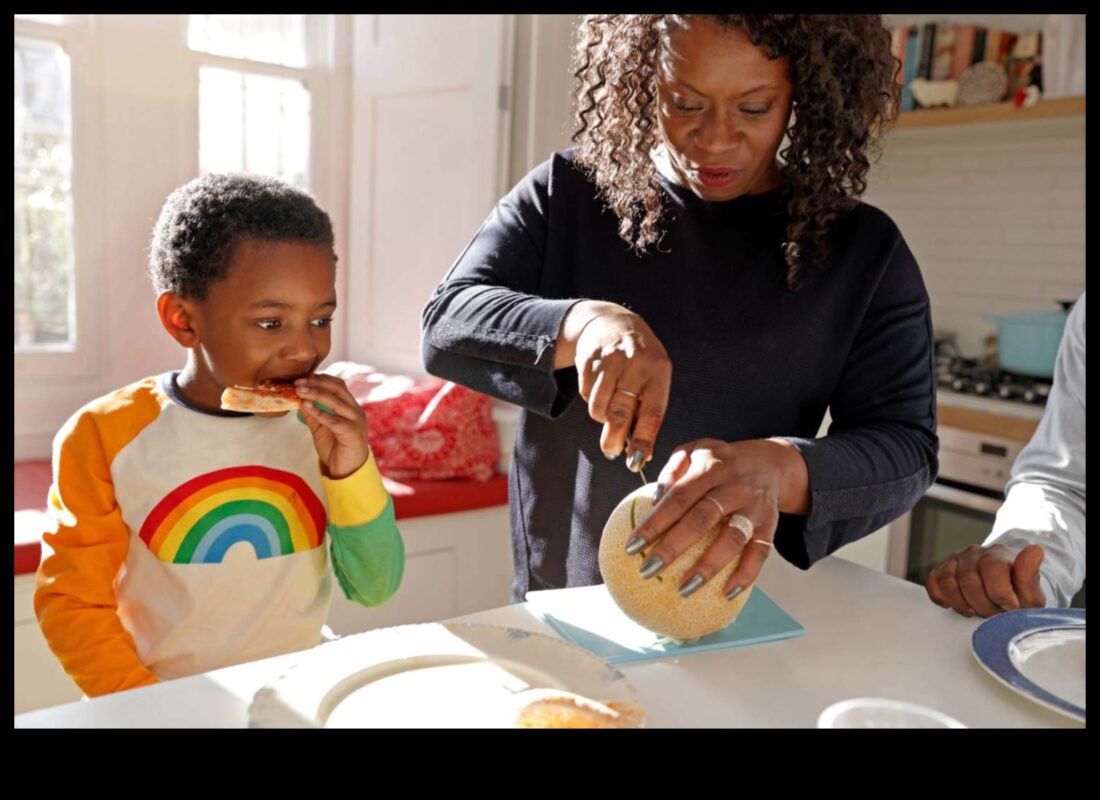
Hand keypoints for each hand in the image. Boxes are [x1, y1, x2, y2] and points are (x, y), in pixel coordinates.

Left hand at [294, 374, 370, 479]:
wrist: (348, 471)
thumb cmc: (336, 449)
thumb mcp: (320, 429)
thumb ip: (312, 414)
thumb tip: (297, 400)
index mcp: (350, 407)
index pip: (338, 385)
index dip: (320, 379)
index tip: (302, 377)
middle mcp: (355, 411)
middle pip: (338, 388)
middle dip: (316, 383)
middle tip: (298, 382)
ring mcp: (356, 421)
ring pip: (336, 401)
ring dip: (316, 394)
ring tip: (299, 391)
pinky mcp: (352, 433)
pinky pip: (334, 420)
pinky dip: (319, 412)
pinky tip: (307, 407)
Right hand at [557, 301, 671, 469]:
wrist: (612, 322)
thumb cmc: (639, 360)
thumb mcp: (653, 378)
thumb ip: (648, 412)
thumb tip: (642, 454)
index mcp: (658, 371)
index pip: (651, 413)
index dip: (643, 440)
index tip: (636, 461)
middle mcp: (635, 364)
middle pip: (620, 413)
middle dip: (614, 438)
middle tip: (611, 452)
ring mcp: (610, 360)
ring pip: (598, 407)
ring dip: (601, 416)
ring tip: (608, 409)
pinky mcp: (588, 359)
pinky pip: (585, 394)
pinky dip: (591, 399)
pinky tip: (599, 388)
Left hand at [624, 438, 808, 599]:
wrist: (772, 463)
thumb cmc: (721, 463)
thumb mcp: (695, 450)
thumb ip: (672, 470)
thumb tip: (653, 502)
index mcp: (710, 468)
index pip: (677, 498)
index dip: (654, 522)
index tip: (632, 547)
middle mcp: (733, 487)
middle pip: (701, 520)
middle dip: (672, 547)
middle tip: (647, 570)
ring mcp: (754, 508)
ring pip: (732, 539)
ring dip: (708, 567)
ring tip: (684, 589)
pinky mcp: (769, 526)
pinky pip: (760, 553)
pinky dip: (746, 575)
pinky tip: (726, 593)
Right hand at [924, 543, 1045, 617]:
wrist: (1003, 597)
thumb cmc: (1017, 597)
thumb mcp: (1030, 593)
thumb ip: (1030, 574)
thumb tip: (1036, 549)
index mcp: (998, 554)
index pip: (992, 567)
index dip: (1000, 594)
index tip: (1010, 608)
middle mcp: (973, 552)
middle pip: (969, 580)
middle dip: (982, 605)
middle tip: (993, 615)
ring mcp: (954, 560)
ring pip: (948, 582)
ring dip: (962, 604)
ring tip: (977, 611)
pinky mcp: (939, 571)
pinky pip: (933, 583)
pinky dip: (943, 598)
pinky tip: (958, 605)